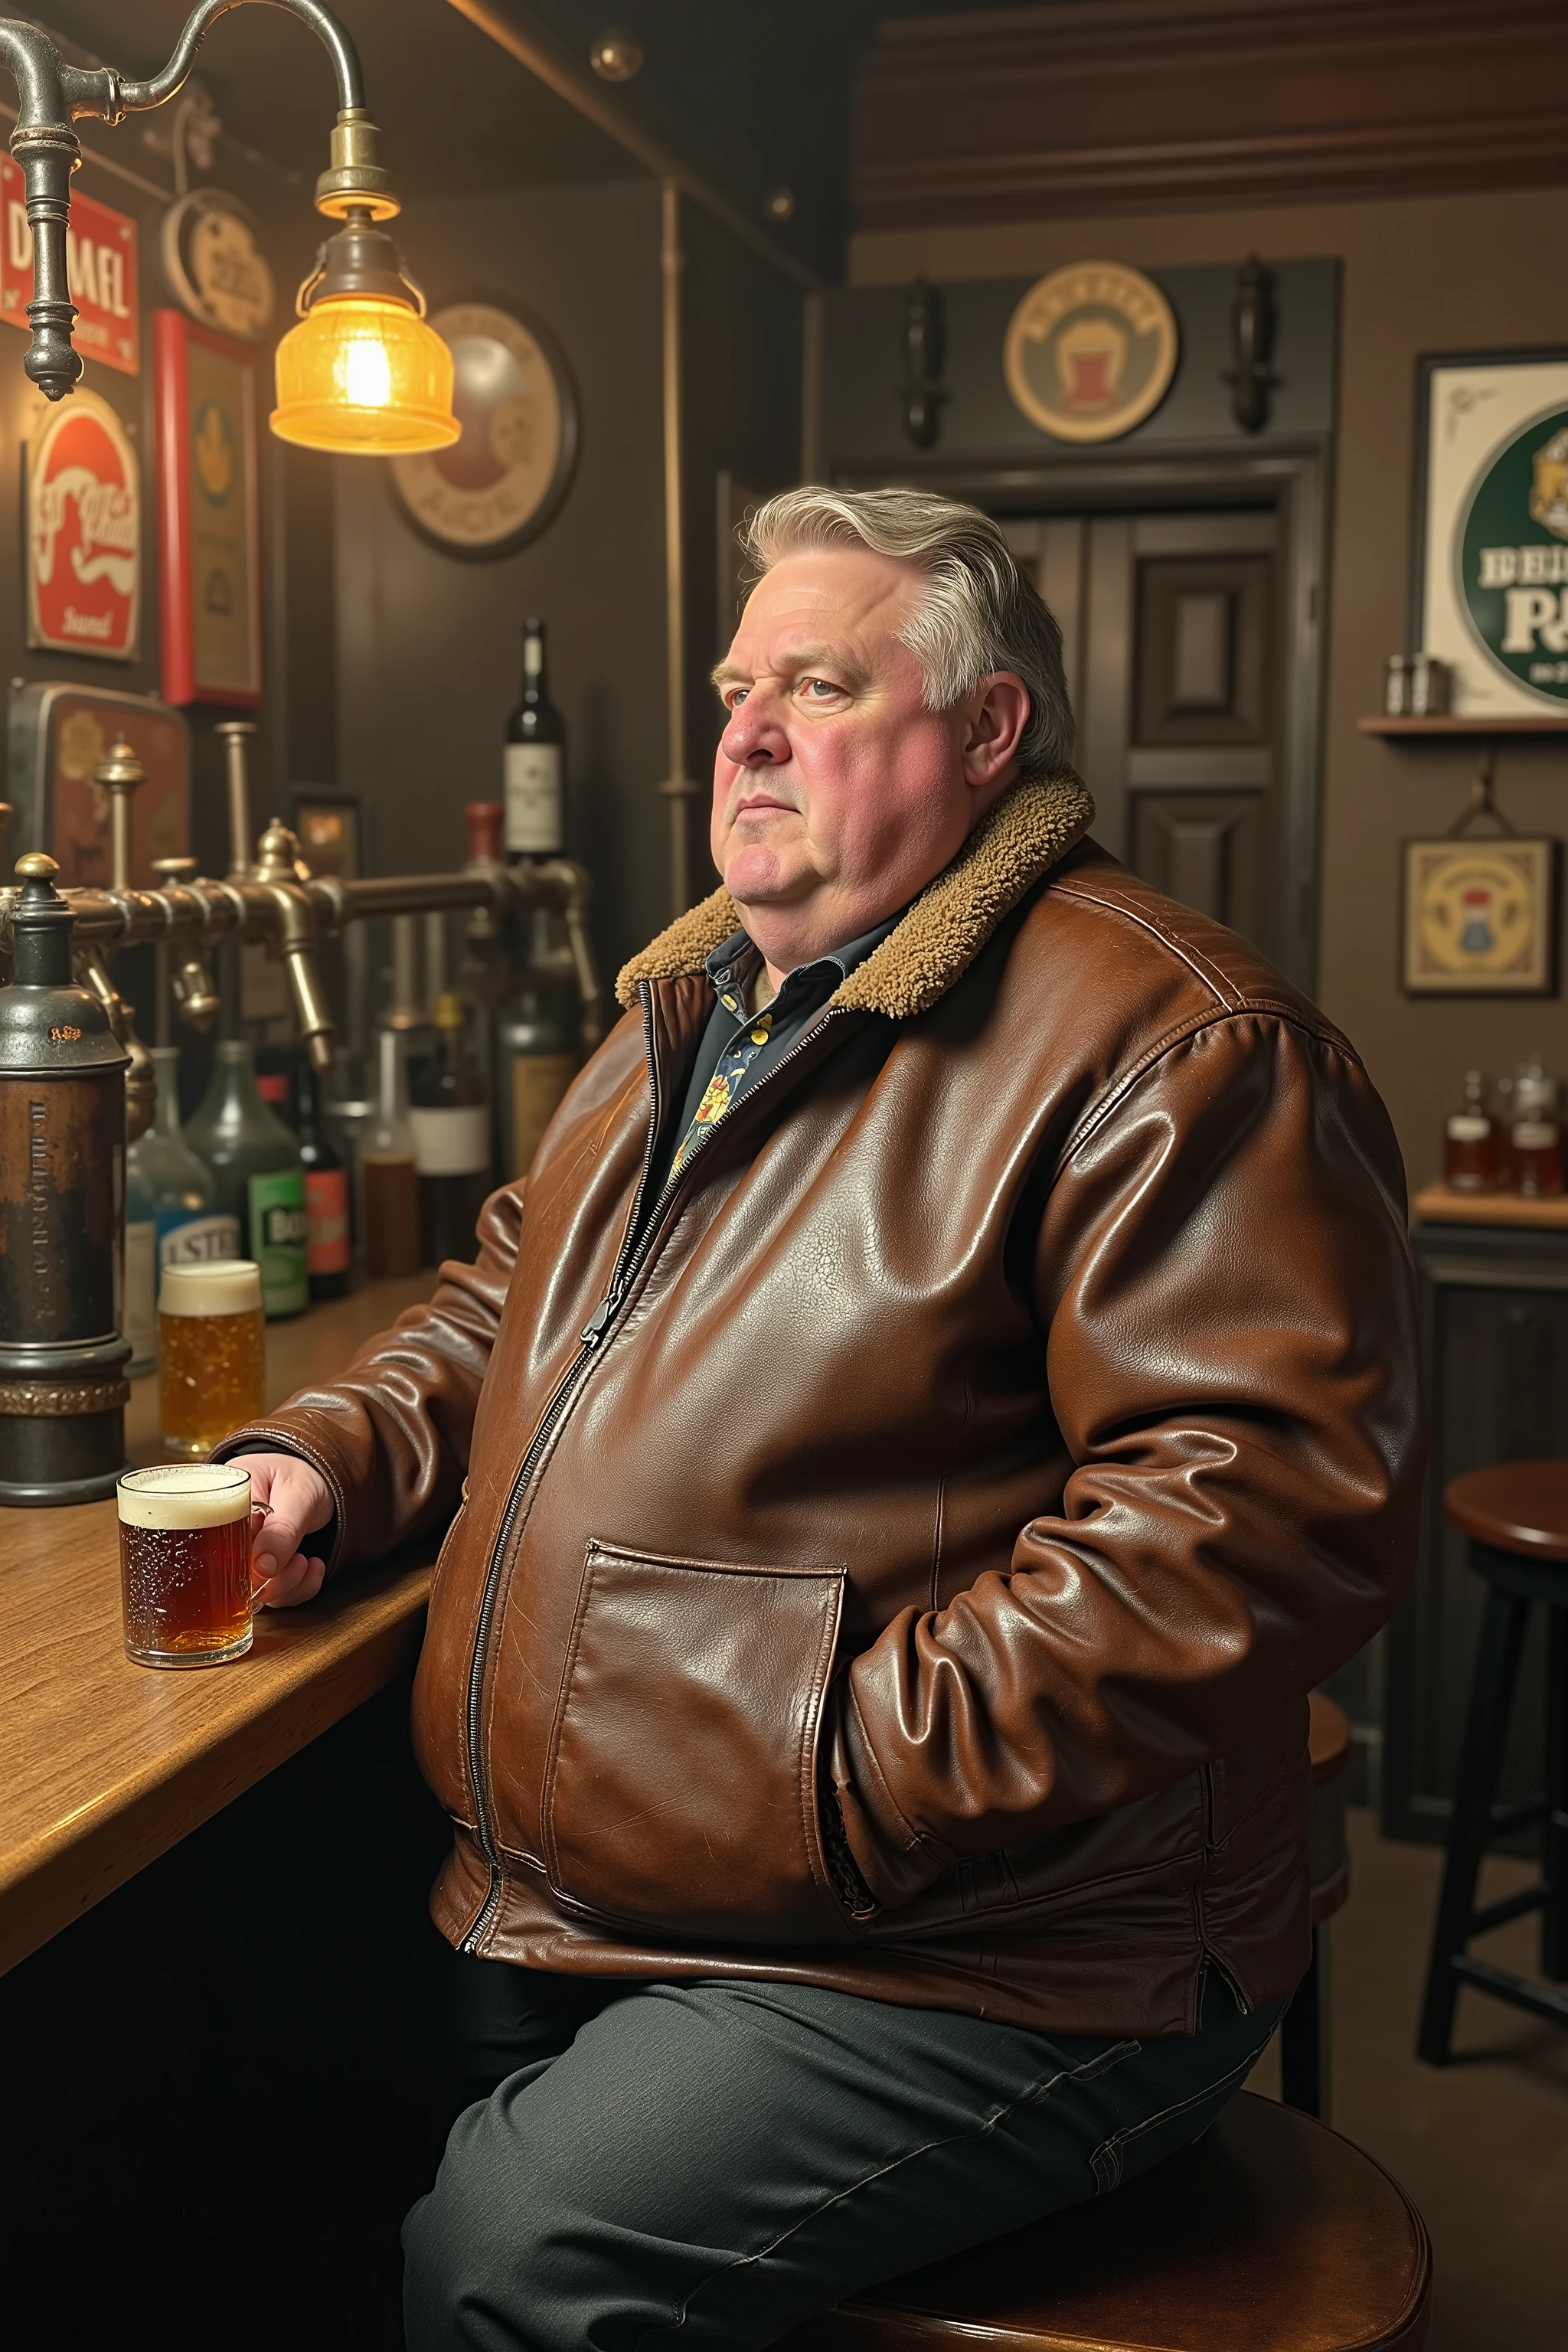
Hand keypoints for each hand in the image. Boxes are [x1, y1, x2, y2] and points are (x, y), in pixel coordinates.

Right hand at [229, 1452, 333, 1608]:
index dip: (242, 1562)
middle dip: (270, 1580)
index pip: (217, 1544)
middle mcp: (227, 1531)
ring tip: (305, 1561)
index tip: (268, 1564)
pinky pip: (276, 1596)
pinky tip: (313, 1567)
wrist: (323, 1482)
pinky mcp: (263, 1571)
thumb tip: (262, 1568)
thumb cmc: (303, 1477)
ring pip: (255, 1592)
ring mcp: (245, 1554)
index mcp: (223, 1500)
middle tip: (297, 1560)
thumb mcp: (296, 1495)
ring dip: (287, 1585)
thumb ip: (281, 1530)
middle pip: (232, 1575)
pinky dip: (300, 1589)